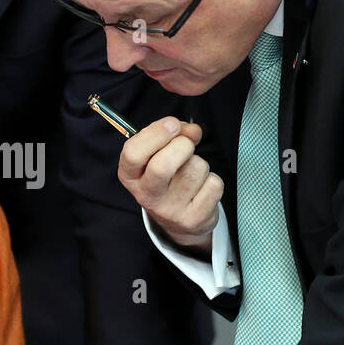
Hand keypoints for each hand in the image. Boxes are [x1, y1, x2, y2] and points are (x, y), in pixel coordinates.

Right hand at [118, 118, 222, 247]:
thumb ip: (173, 135)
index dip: (155, 134)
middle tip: (186, 145)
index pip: (133, 153)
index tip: (172, 124)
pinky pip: (213, 184)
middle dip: (182, 145)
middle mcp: (146, 195)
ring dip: (199, 163)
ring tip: (192, 172)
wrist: (179, 221)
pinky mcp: (193, 219)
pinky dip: (213, 180)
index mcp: (131, 176)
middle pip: (162, 166)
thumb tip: (192, 131)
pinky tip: (202, 188)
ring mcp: (169, 210)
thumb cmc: (169, 177)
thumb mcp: (160, 154)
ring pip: (194, 169)